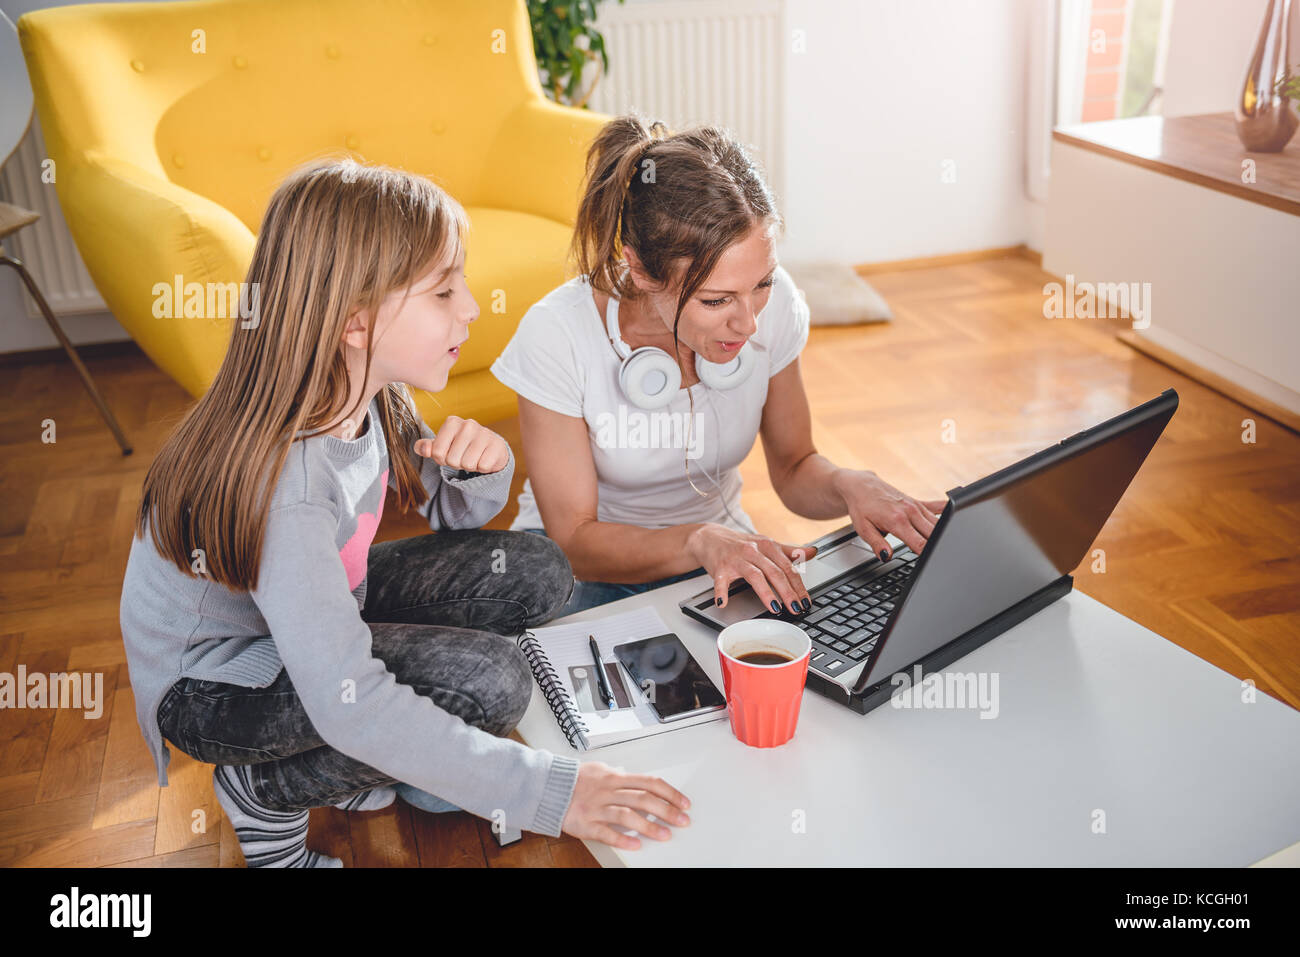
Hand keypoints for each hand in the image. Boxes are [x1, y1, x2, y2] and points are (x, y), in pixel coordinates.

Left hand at [415, 415, 509, 474]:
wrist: (490, 448)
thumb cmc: (463, 447)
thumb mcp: (443, 446)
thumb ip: (428, 447)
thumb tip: (419, 448)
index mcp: (452, 422)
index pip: (437, 452)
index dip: (442, 459)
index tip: (450, 453)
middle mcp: (468, 424)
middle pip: (452, 460)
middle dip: (457, 464)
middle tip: (464, 456)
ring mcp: (484, 434)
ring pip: (468, 464)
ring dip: (470, 466)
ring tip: (474, 457)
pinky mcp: (497, 445)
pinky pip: (483, 467)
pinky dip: (483, 468)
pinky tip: (484, 458)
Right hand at [561, 761, 691, 849]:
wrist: (547, 787)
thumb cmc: (574, 779)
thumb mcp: (599, 769)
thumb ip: (618, 774)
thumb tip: (633, 776)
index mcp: (615, 777)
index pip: (649, 782)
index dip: (669, 792)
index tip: (683, 803)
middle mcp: (609, 791)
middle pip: (643, 799)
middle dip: (666, 810)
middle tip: (682, 820)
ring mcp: (597, 807)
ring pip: (627, 815)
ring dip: (649, 826)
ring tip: (665, 835)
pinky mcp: (586, 823)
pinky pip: (606, 832)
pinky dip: (622, 838)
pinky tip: (636, 844)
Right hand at [685, 523, 819, 613]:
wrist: (710, 538)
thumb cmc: (741, 544)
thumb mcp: (766, 545)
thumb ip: (789, 551)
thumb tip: (813, 551)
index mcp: (767, 546)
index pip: (787, 567)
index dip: (798, 585)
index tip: (805, 601)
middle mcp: (753, 550)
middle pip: (775, 572)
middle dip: (788, 592)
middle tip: (796, 608)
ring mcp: (736, 559)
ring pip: (755, 576)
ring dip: (766, 594)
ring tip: (776, 608)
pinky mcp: (719, 567)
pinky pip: (721, 581)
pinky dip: (722, 592)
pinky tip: (724, 603)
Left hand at [831, 468, 945, 560]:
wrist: (861, 486)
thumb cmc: (862, 507)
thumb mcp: (863, 529)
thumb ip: (877, 544)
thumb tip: (886, 557)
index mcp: (897, 521)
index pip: (920, 543)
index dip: (927, 555)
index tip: (933, 564)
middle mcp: (910, 512)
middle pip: (933, 534)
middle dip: (938, 547)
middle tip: (944, 559)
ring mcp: (916, 506)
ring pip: (938, 523)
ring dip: (943, 534)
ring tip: (951, 547)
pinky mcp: (918, 502)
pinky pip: (937, 506)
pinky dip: (947, 512)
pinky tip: (958, 516)